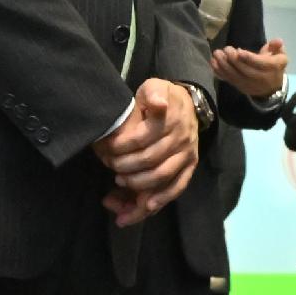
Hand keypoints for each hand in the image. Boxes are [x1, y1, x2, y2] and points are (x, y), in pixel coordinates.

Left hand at [94, 77, 201, 224]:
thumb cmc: (162, 97)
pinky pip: (177, 186)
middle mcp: (181, 139)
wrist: (186, 104)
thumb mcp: (155, 87)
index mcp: (170, 119)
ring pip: (161, 178)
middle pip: (150, 161)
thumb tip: (157, 103)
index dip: (120, 147)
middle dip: (125, 167)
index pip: (141, 138)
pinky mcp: (190, 166)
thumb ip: (153, 93)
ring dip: (138, 186)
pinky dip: (161, 199)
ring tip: (118, 186)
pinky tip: (144, 207)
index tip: (105, 150)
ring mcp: (187, 155)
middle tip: (110, 168)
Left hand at [214, 37, 290, 102]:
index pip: (260, 64)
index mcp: (272, 68)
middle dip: (234, 60)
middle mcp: (260, 78)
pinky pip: (228, 80)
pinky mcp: (240, 87)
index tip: (239, 51)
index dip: (249, 58)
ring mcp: (249, 84)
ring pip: (235, 76)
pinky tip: (213, 63)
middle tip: (226, 49)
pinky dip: (219, 72)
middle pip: (245, 70)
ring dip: (224, 65)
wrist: (272, 89)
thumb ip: (276, 47)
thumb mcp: (280, 55)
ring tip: (217, 54)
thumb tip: (277, 41)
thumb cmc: (274, 67)